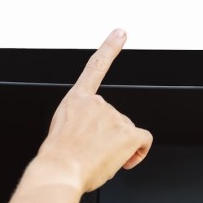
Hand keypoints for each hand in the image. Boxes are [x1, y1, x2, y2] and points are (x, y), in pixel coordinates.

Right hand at [36, 29, 152, 192]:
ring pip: (126, 133)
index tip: (120, 34)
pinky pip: (143, 140)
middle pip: (114, 118)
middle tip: (93, 152)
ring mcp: (114, 116)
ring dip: (118, 147)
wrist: (60, 169)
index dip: (109, 48)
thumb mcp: (61, 132)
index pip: (95, 68)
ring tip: (99, 158)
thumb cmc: (59, 158)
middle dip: (109, 137)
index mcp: (77, 100)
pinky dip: (138, 152)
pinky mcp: (128, 132)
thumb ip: (80, 126)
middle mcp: (97, 103)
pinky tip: (126, 159)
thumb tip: (92, 139)